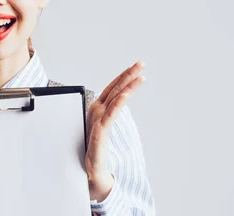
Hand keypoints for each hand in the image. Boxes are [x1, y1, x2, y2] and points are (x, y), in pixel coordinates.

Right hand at [85, 61, 145, 201]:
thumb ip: (109, 112)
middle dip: (128, 74)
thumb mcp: (104, 125)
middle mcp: (96, 110)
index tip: (136, 67)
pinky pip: (111, 114)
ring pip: (115, 98)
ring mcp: (98, 119)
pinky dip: (118, 103)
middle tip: (141, 63)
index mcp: (97, 108)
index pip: (113, 88)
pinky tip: (126, 94)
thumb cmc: (96, 148)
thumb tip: (119, 100)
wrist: (91, 169)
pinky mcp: (100, 130)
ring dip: (127, 85)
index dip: (124, 76)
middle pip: (115, 88)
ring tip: (140, 75)